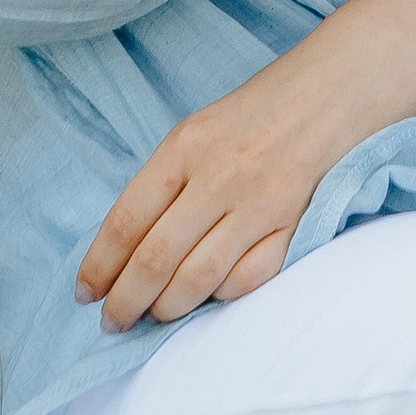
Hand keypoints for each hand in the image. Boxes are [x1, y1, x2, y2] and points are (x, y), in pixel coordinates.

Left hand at [78, 54, 352, 329]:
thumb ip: (163, 184)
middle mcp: (219, 177)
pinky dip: (220, 296)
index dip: (100, 266)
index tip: (85, 293)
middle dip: (126, 301)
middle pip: (156, 258)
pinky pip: (246, 280)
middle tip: (113, 322)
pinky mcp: (293, 226)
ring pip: (198, 279)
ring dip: (167, 309)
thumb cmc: (252, 115)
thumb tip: (124, 252)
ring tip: (152, 317)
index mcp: (185, 148)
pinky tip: (206, 297)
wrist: (329, 92)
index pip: (127, 221)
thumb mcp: (195, 132)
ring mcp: (259, 205)